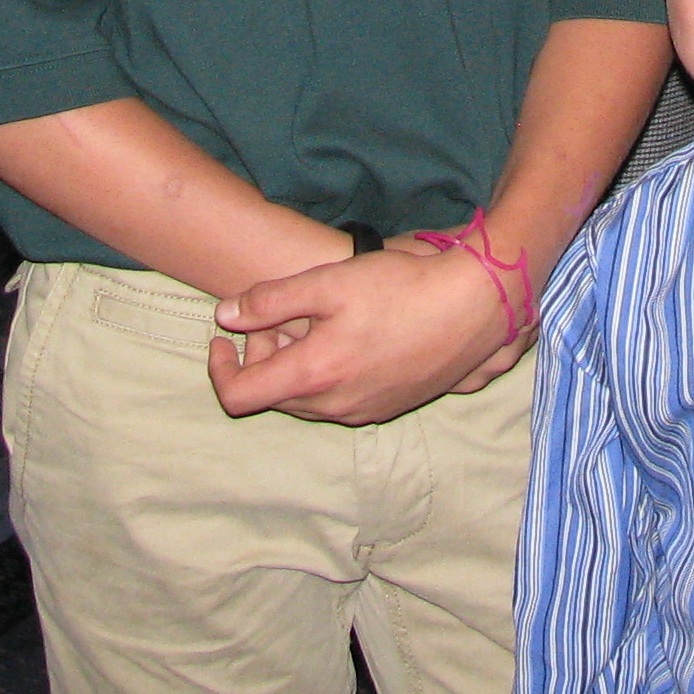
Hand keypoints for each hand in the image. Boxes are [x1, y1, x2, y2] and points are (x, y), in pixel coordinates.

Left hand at [207, 236, 520, 424]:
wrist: (474, 307)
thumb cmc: (401, 288)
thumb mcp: (329, 282)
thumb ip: (271, 301)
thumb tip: (225, 316)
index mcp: (313, 376)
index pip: (239, 396)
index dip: (219, 369)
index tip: (222, 338)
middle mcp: (335, 406)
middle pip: (273, 396)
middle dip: (262, 357)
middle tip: (278, 316)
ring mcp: (364, 411)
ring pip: (307, 399)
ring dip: (295, 365)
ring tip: (315, 321)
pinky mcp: (389, 406)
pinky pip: (339, 400)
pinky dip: (326, 374)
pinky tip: (349, 336)